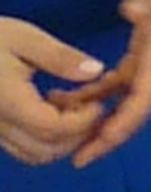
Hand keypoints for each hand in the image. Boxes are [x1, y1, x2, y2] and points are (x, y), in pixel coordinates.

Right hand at [0, 19, 104, 165]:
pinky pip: (21, 147)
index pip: (52, 128)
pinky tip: (51, 106)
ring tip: (73, 105)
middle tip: (93, 106)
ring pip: (33, 154)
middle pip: (45, 150)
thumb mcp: (25, 38)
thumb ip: (60, 58)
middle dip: (77, 135)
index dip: (83, 121)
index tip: (99, 102)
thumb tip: (96, 71)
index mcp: (8, 102)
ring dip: (62, 139)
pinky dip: (44, 137)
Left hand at [53, 0, 150, 168]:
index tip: (97, 144)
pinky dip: (93, 100)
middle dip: (107, 138)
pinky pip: (114, 91)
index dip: (122, 124)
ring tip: (66, 140)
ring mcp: (146, 71)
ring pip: (121, 107)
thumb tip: (131, 9)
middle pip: (132, 114)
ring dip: (97, 123)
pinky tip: (68, 101)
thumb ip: (148, 0)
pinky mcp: (137, 65)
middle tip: (78, 160)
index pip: (142, 101)